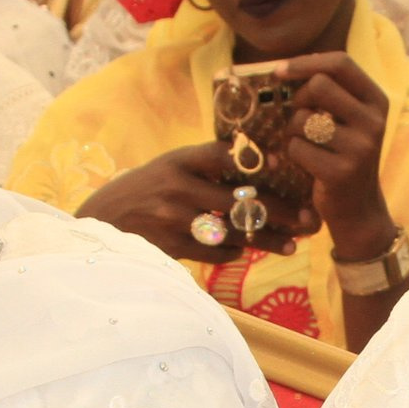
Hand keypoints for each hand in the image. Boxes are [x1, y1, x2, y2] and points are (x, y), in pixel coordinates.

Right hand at [77, 140, 316, 264]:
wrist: (100, 222)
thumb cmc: (143, 191)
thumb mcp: (168, 166)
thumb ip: (205, 164)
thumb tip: (257, 163)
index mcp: (179, 160)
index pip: (224, 155)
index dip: (257, 159)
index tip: (285, 163)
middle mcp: (177, 186)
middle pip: (240, 199)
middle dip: (279, 211)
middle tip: (308, 220)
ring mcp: (173, 217)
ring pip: (233, 230)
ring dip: (266, 240)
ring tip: (293, 246)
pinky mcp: (171, 245)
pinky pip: (214, 252)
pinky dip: (233, 252)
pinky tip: (245, 251)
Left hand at [274, 52, 397, 258]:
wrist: (360, 210)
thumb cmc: (345, 156)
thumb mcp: (350, 121)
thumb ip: (331, 93)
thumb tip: (285, 69)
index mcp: (377, 101)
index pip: (341, 63)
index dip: (306, 62)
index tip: (280, 71)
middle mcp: (374, 121)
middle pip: (319, 85)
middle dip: (298, 99)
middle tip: (297, 117)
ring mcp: (360, 148)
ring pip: (303, 119)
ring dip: (291, 131)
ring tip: (303, 145)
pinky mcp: (340, 172)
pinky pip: (296, 148)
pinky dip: (290, 155)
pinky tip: (303, 165)